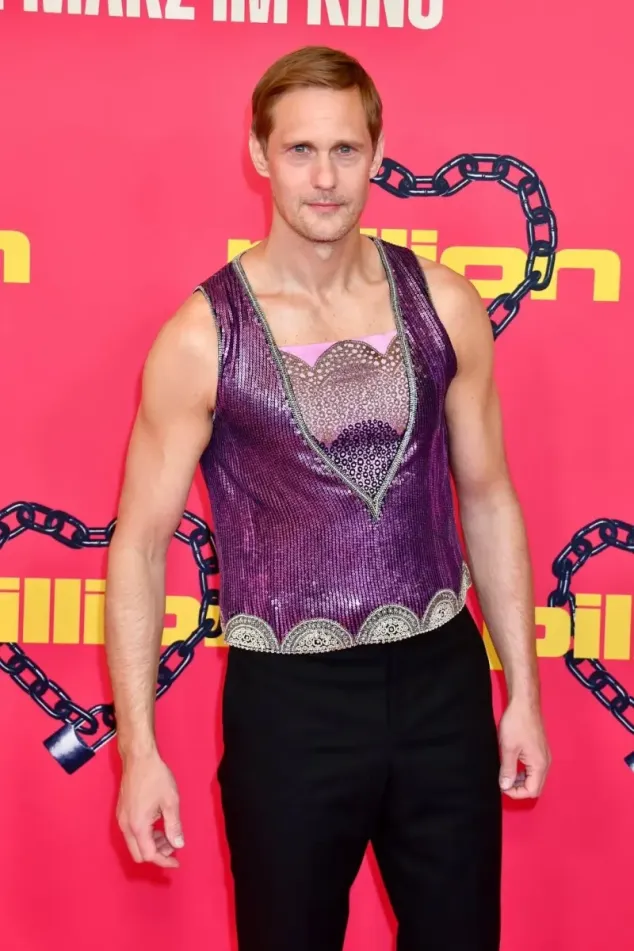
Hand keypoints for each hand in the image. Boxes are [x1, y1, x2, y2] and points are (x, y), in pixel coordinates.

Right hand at [116, 750, 184, 867]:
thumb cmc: (156, 777)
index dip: (164, 861)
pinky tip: (157, 825)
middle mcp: (126, 826)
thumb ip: (174, 826)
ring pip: (135, 844)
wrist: (138, 758)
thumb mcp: (170, 802)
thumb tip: (178, 845)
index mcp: (138, 826)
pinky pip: (132, 833)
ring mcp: (122, 819)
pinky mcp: (121, 812)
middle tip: (173, 845)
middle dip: (157, 854)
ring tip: (168, 833)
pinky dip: (145, 835)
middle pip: (138, 854)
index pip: (149, 854)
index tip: (177, 862)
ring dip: (151, 844)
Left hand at [498, 699, 550, 798]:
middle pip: (536, 786)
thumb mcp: (508, 748)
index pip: (532, 791)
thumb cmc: (517, 723)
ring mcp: (544, 755)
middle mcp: (545, 762)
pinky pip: (534, 768)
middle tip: (503, 782)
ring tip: (506, 774)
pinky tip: (512, 765)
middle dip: (519, 788)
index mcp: (539, 764)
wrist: (524, 703)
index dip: (516, 793)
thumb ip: (508, 770)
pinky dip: (524, 771)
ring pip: (535, 777)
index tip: (502, 786)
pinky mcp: (539, 749)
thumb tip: (505, 786)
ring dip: (521, 780)